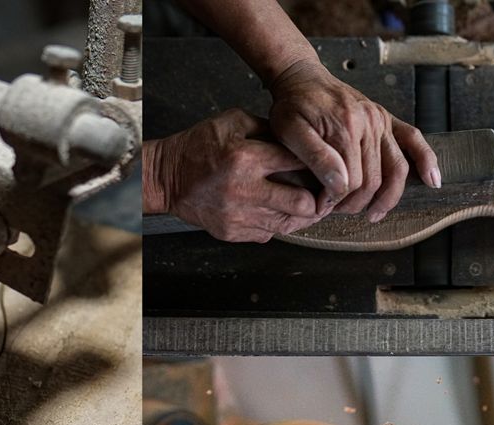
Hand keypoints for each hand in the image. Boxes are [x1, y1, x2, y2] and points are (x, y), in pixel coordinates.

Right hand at [146, 108, 320, 242]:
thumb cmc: (198, 148)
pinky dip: (280, 223)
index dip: (320, 164)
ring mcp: (238, 216)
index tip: (327, 165)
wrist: (167, 179)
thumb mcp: (233, 122)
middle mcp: (244, 190)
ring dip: (304, 215)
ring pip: (289, 223)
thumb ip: (269, 129)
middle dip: (320, 199)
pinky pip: (269, 233)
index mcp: (246, 158)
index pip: (299, 163)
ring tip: (310, 204)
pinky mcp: (233, 232)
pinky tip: (282, 212)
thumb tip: (299, 140)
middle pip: (302, 203)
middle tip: (326, 193)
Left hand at [268, 59, 439, 221]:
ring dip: (388, 197)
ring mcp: (381, 120)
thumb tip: (338, 185)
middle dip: (358, 203)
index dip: (338, 201)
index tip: (322, 208)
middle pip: (374, 179)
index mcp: (345, 128)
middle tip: (338, 211)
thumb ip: (315, 158)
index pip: (352, 181)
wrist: (302, 77)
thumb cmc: (292, 105)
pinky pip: (413, 140)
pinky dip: (426, 161)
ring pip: (396, 169)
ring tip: (374, 213)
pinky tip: (431, 181)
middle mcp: (369, 123)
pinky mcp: (387, 118)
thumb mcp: (290, 131)